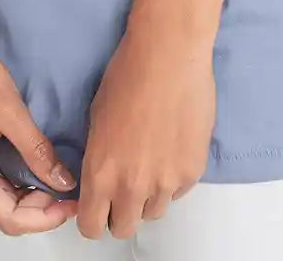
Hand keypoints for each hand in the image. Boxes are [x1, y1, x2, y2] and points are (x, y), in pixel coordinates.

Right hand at [0, 28, 77, 234]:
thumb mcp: (9, 109)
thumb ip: (37, 150)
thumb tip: (62, 182)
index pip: (9, 217)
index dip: (44, 217)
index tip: (71, 203)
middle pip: (1, 214)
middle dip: (39, 210)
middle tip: (68, 193)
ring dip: (26, 199)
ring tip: (56, 182)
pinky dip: (12, 185)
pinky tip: (32, 170)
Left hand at [76, 25, 215, 238]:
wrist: (168, 54)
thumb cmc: (127, 75)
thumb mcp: (96, 118)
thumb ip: (98, 157)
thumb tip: (101, 176)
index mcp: (101, 172)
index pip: (90, 225)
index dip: (91, 218)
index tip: (95, 206)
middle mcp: (133, 185)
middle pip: (124, 228)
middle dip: (120, 213)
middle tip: (122, 187)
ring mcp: (166, 182)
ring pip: (153, 212)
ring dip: (147, 197)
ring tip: (148, 162)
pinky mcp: (192, 172)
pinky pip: (177, 192)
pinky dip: (171, 179)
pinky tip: (168, 148)